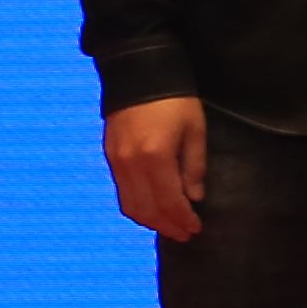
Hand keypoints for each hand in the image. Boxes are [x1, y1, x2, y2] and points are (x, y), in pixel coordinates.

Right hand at [103, 96, 207, 241]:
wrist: (138, 73)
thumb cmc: (175, 99)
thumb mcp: (195, 130)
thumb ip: (194, 167)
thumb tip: (194, 198)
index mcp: (155, 156)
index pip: (169, 202)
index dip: (183, 220)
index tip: (196, 229)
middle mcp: (131, 163)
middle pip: (147, 210)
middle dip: (167, 226)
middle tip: (185, 234)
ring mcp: (116, 161)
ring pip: (130, 205)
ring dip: (150, 221)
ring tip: (170, 226)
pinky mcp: (109, 156)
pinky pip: (122, 191)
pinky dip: (137, 206)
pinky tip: (152, 208)